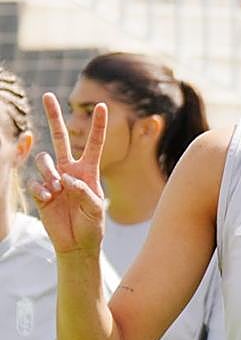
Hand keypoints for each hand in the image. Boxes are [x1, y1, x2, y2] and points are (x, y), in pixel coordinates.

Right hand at [29, 94, 107, 256]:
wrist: (77, 244)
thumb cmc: (92, 226)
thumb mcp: (95, 209)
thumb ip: (84, 192)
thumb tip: (65, 179)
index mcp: (88, 172)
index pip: (94, 144)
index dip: (98, 126)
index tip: (103, 107)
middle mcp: (69, 171)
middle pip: (60, 138)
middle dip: (54, 117)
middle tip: (48, 95)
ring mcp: (54, 180)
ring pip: (44, 161)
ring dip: (49, 173)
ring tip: (56, 189)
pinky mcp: (41, 192)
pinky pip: (37, 183)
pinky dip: (43, 191)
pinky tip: (49, 201)